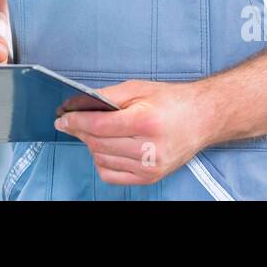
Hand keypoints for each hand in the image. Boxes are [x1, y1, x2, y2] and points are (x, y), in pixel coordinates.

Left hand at [53, 80, 211, 185]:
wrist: (203, 118)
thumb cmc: (172, 101)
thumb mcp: (138, 88)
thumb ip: (107, 95)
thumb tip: (78, 104)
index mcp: (145, 121)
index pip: (99, 126)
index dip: (76, 122)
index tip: (62, 118)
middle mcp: (149, 148)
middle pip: (98, 144)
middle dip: (80, 132)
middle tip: (72, 122)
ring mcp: (150, 166)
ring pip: (102, 159)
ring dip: (90, 145)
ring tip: (92, 132)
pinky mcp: (150, 177)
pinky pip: (112, 175)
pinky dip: (101, 162)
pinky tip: (105, 148)